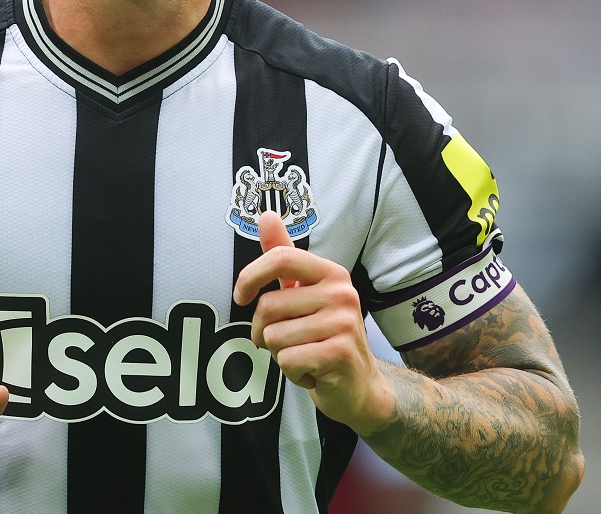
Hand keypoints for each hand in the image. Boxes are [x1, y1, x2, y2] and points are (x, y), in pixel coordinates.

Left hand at [231, 211, 389, 433]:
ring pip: (274, 338)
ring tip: (305, 355)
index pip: (281, 258)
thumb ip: (283, 256)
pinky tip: (313, 371)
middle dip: (265, 332)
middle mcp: (342, 293)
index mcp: (331, 273)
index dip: (250, 276)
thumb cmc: (324, 336)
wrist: (358, 385)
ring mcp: (343, 323)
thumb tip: (266, 214)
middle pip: (269, 307)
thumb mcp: (303, 293)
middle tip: (288, 342)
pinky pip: (286, 361)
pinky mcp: (339, 353)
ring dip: (280, 354)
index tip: (241, 297)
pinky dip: (292, 373)